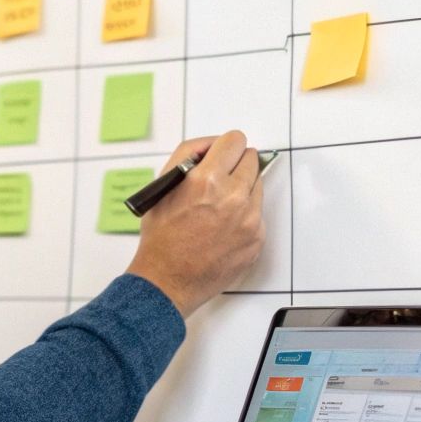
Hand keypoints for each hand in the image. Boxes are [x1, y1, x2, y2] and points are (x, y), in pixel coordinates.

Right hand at [124, 130, 264, 318]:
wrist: (168, 280)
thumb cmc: (162, 238)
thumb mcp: (164, 186)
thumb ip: (188, 156)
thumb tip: (211, 145)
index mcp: (207, 181)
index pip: (236, 141)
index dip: (226, 146)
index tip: (222, 154)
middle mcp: (233, 197)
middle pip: (252, 160)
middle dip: (235, 165)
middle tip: (220, 180)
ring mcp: (249, 220)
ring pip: (257, 186)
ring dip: (242, 190)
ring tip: (218, 207)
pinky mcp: (257, 238)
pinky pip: (258, 214)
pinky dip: (244, 215)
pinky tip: (223, 227)